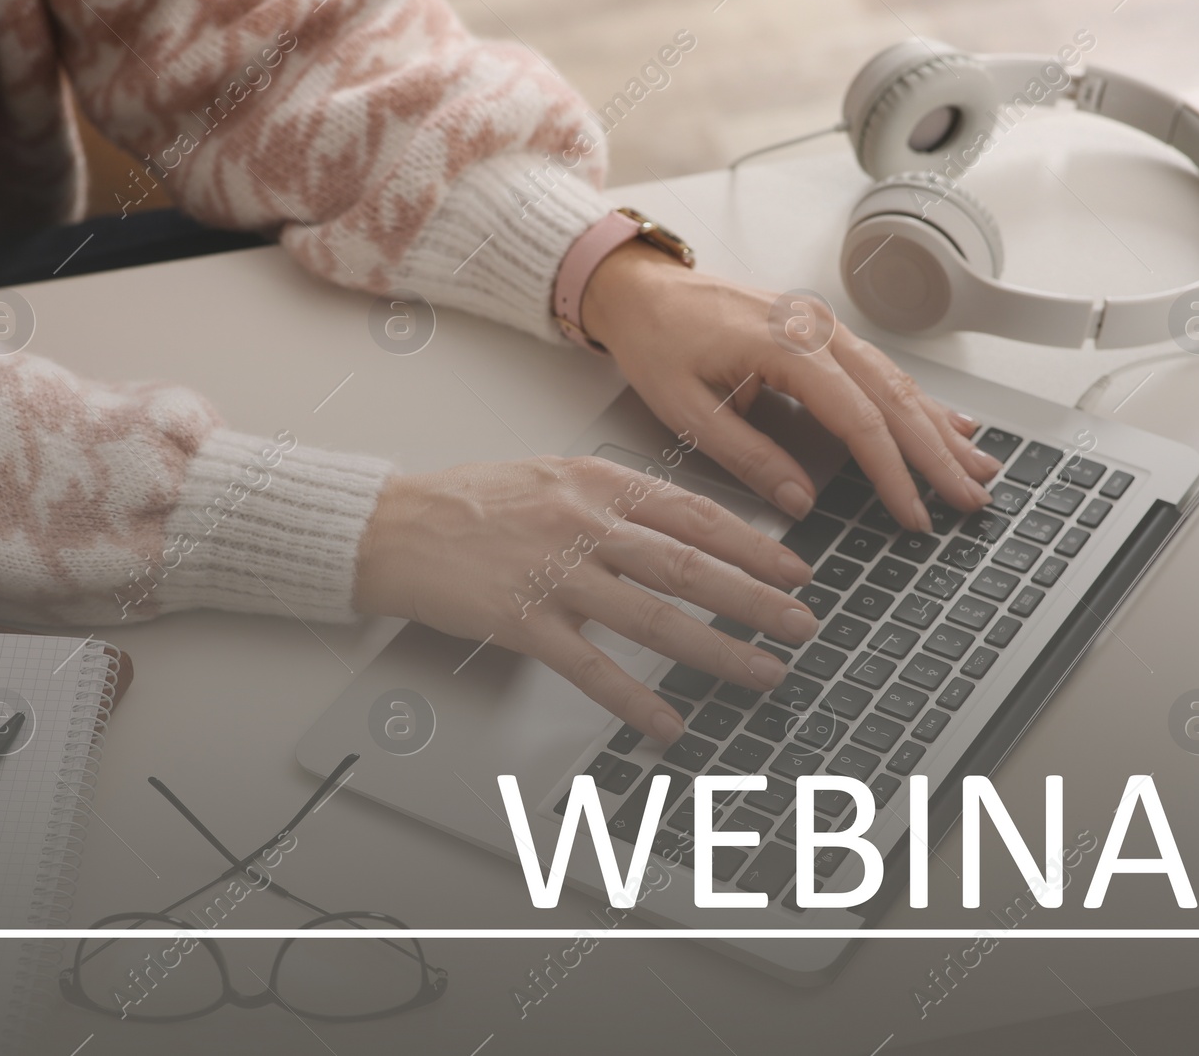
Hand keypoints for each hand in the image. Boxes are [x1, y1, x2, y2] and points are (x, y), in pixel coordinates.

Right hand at [353, 457, 818, 742]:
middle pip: (690, 567)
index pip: (695, 515)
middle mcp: (584, 524)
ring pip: (656, 617)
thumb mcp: (554, 476)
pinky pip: (591, 668)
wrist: (396, 526)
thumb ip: (617, 499)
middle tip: (802, 623)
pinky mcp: (523, 622)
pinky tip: (668, 721)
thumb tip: (685, 528)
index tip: (794, 568)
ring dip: (719, 649)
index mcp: (597, 482)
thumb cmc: (472, 501)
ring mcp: (555, 575)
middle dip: (757, 599)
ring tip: (763, 670)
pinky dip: (634, 699)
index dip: (754, 545)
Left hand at [580, 244, 1001, 530]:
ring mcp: (823, 328)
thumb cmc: (657, 341)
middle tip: (971, 498)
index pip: (858, 420)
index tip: (914, 513)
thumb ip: (748, 456)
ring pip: (896, 383)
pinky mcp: (821, 333)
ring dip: (939, 429)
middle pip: (893, 400)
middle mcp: (816, 330)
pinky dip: (917, 402)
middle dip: (937, 455)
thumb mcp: (686, 411)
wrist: (641, 291)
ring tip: (977, 469)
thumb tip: (798, 500)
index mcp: (786, 346)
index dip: (892, 473)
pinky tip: (946, 424)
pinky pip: (880, 370)